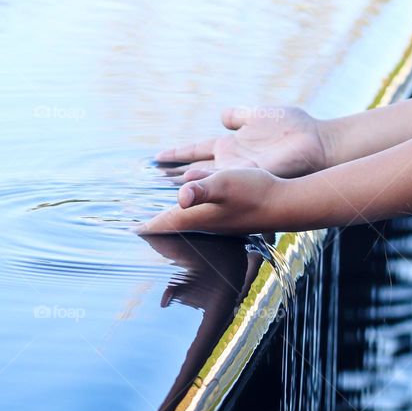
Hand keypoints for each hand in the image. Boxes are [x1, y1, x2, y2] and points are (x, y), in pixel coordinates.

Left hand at [137, 168, 292, 234]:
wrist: (286, 204)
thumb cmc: (255, 192)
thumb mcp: (226, 182)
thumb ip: (202, 187)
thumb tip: (180, 196)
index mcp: (196, 215)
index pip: (162, 223)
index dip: (143, 225)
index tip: (125, 227)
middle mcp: (203, 222)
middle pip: (170, 227)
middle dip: (151, 225)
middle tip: (132, 224)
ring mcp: (216, 221)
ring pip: (183, 222)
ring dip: (167, 220)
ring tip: (153, 219)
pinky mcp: (228, 217)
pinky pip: (198, 215)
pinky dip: (185, 212)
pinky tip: (188, 206)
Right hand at [155, 106, 331, 178]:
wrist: (317, 141)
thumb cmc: (292, 128)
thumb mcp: (258, 114)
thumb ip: (238, 115)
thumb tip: (222, 116)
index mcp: (229, 145)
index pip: (195, 150)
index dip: (176, 153)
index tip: (155, 158)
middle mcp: (230, 161)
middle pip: (194, 169)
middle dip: (172, 176)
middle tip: (147, 185)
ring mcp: (238, 170)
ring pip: (204, 178)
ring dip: (184, 183)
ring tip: (162, 186)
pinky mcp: (250, 175)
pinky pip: (223, 180)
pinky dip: (205, 183)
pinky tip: (188, 184)